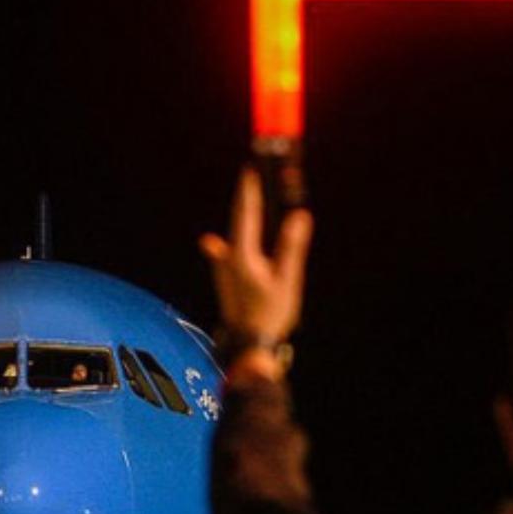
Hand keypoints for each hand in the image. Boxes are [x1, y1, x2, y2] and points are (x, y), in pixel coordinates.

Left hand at [200, 168, 313, 364]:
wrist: (247, 345)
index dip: (249, 190)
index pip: (245, 213)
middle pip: (237, 219)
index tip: (249, 168)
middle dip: (245, 197)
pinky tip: (213, 243)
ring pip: (231, 235)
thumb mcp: (286, 280)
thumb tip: (299, 216)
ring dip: (240, 217)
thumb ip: (291, 247)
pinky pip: (226, 252)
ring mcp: (224, 269)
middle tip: (249, 176)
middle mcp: (228, 258)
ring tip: (243, 200)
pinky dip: (229, 241)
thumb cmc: (269, 315)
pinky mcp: (225, 280)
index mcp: (242, 254)